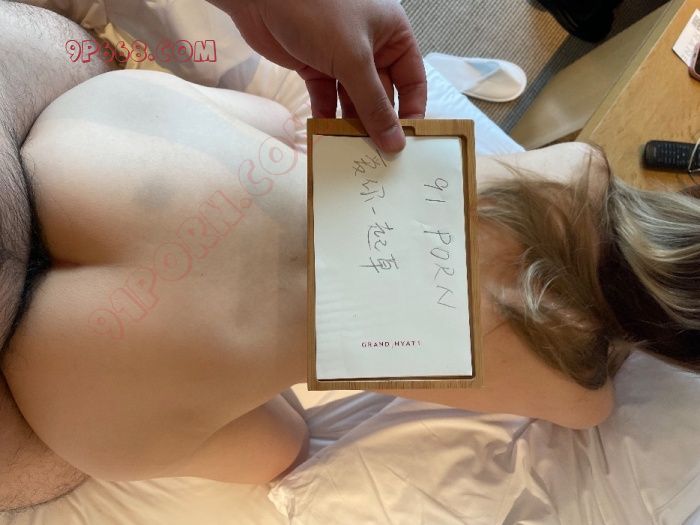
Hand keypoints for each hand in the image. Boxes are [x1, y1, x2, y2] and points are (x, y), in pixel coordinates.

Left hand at [213, 0, 426, 151]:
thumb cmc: (317, 11)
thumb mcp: (353, 60)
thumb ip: (374, 105)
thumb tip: (395, 142)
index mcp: (392, 34)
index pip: (412, 80)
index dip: (410, 111)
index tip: (405, 141)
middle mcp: (371, 46)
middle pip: (382, 94)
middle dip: (378, 122)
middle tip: (376, 154)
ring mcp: (341, 56)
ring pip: (354, 99)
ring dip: (352, 124)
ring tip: (352, 149)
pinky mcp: (315, 66)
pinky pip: (327, 98)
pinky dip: (327, 116)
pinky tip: (327, 136)